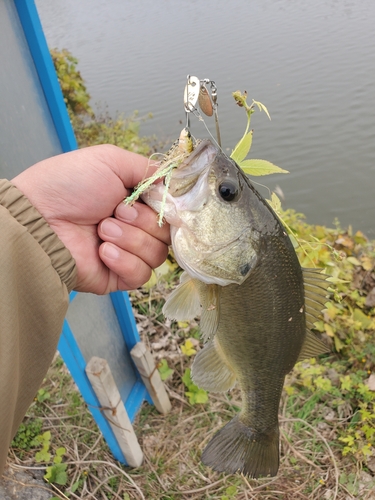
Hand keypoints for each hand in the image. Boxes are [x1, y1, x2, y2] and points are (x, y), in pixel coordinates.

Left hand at [12, 145, 169, 293]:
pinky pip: (141, 275)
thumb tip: (172, 184)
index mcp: (135, 201)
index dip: (167, 207)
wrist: (40, 219)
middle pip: (167, 233)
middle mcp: (134, 227)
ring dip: (131, 239)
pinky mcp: (117, 276)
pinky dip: (124, 261)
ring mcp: (127, 253)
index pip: (170, 210)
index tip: (155, 199)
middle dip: (143, 221)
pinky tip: (102, 251)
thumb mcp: (110, 160)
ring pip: (157, 254)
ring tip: (102, 229)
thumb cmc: (68, 185)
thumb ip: (148, 168)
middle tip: (116, 211)